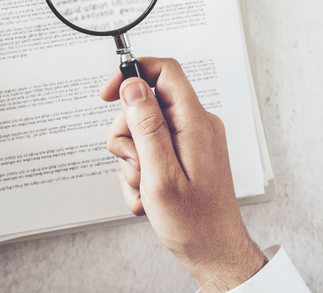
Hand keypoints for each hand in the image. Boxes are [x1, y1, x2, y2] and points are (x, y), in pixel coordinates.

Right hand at [102, 57, 265, 291]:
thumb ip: (146, 126)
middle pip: (144, 105)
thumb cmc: (194, 222)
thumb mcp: (160, 174)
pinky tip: (148, 196)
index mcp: (194, 122)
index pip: (164, 71)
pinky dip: (142, 174)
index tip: (108, 94)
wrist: (213, 252)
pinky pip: (151, 152)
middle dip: (127, 136)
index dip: (132, 73)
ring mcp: (190, 141)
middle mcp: (194, 125)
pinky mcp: (184, 156)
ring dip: (133, 162)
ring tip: (144, 188)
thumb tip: (133, 86)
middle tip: (135, 166)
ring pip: (142, 132)